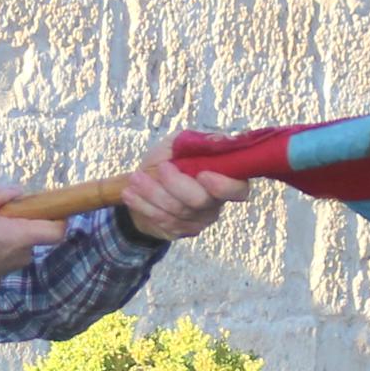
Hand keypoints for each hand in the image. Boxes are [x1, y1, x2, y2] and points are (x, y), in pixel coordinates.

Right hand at [0, 184, 70, 292]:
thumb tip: (18, 192)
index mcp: (18, 236)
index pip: (58, 230)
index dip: (59, 216)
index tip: (46, 204)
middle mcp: (24, 253)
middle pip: (39, 229)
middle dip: (24, 217)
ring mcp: (17, 263)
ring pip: (24, 238)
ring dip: (11, 229)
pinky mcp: (8, 269)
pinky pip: (14, 248)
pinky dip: (5, 240)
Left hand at [114, 143, 246, 244]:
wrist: (146, 187)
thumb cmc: (167, 162)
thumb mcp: (177, 145)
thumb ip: (194, 142)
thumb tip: (219, 139)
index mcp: (224, 180)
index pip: (238, 190)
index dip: (223, 186)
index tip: (202, 175)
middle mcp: (215, 203)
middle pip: (200, 200)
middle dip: (176, 184)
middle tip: (159, 168)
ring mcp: (198, 220)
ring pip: (176, 211)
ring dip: (152, 193)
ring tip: (135, 178)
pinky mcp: (180, 230)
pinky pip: (162, 220)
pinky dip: (144, 205)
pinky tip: (131, 194)